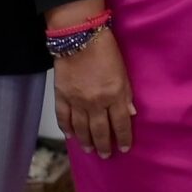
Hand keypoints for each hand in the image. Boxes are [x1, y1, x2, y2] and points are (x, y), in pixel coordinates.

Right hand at [52, 28, 135, 155]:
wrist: (79, 37)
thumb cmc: (106, 50)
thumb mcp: (124, 71)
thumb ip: (126, 94)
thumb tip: (130, 114)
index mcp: (114, 95)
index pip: (121, 123)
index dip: (123, 137)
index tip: (125, 148)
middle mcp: (95, 102)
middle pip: (100, 130)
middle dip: (104, 145)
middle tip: (105, 155)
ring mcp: (76, 100)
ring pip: (81, 128)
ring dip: (86, 141)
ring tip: (90, 149)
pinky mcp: (61, 96)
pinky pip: (63, 117)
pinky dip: (66, 128)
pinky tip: (70, 136)